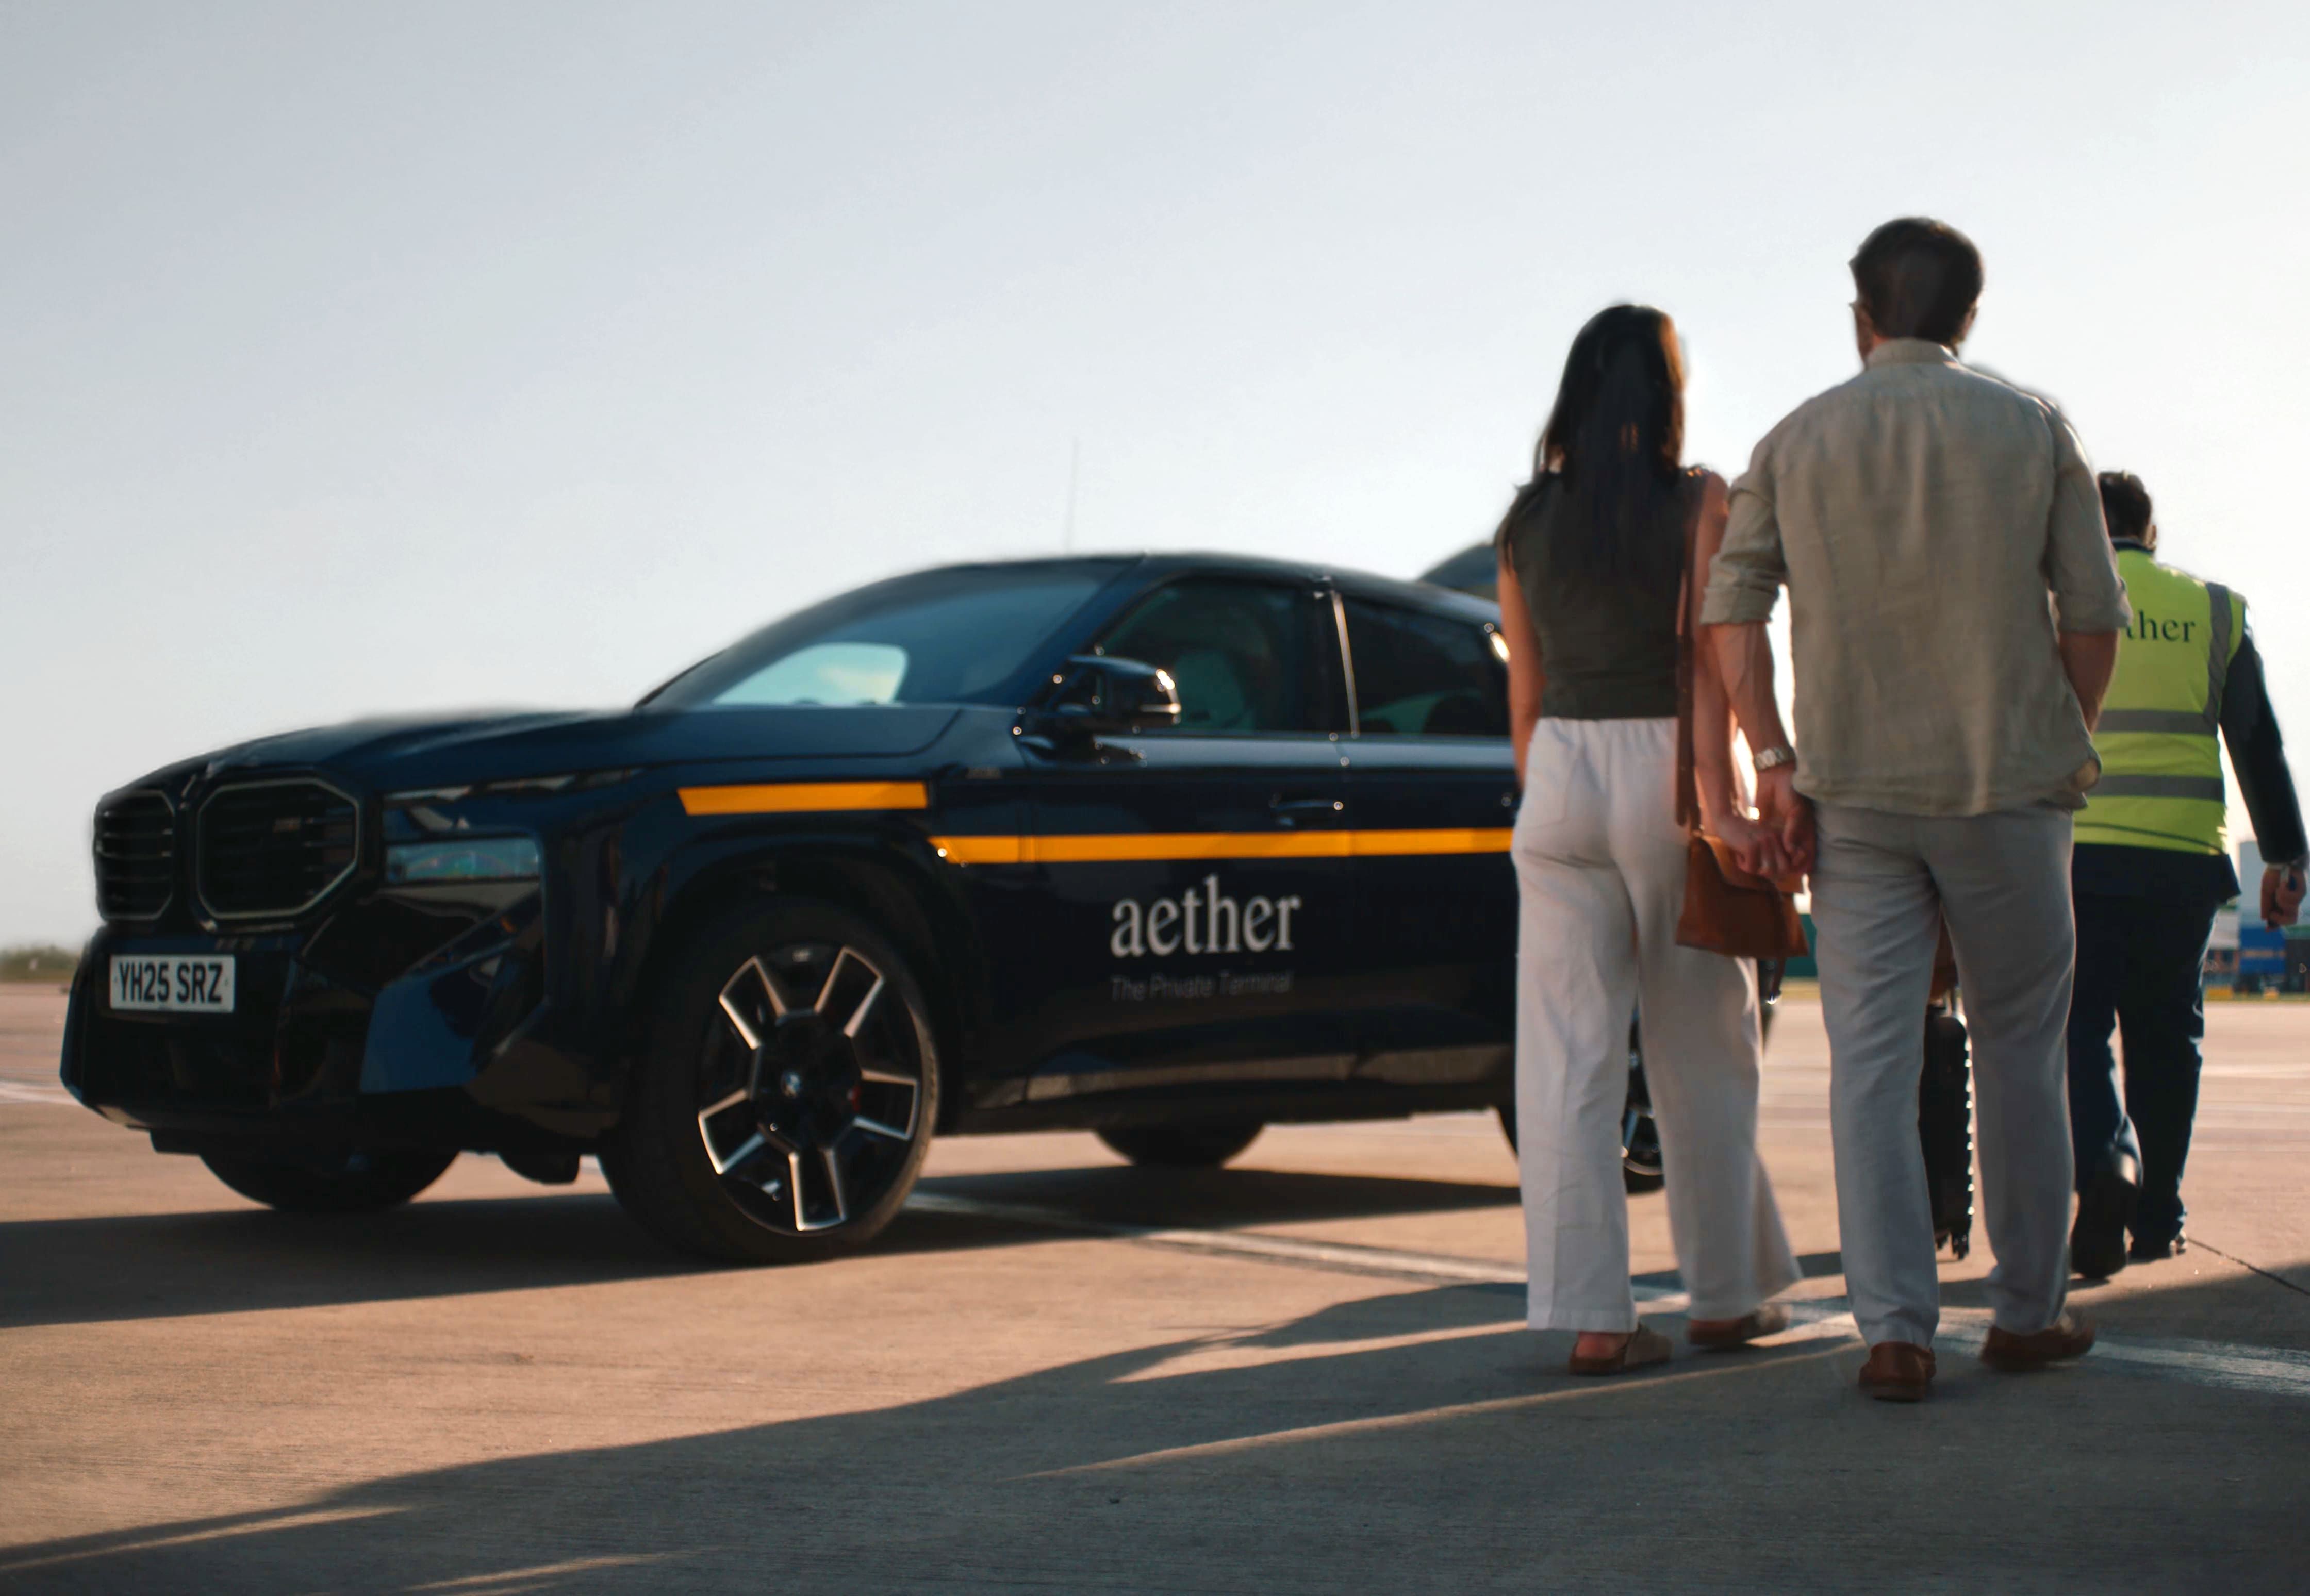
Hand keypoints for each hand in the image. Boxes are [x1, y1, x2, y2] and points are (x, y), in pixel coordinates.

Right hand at [1708, 809, 1784, 880]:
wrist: (1725, 821)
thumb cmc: (1744, 836)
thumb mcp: (1764, 842)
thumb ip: (1777, 856)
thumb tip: (1783, 877)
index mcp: (1783, 837)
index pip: (1792, 863)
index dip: (1781, 871)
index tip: (1766, 864)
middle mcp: (1777, 838)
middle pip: (1784, 870)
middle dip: (1770, 873)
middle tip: (1756, 865)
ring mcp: (1765, 842)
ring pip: (1768, 872)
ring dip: (1755, 870)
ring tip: (1746, 859)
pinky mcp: (1752, 846)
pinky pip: (1751, 869)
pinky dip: (1742, 866)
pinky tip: (1738, 854)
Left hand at [1754, 764, 1814, 878]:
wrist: (1775, 777)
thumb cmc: (1791, 791)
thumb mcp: (1796, 810)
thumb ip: (1794, 830)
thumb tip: (1790, 850)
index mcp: (1806, 831)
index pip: (1807, 855)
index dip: (1802, 864)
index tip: (1794, 871)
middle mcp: (1794, 835)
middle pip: (1792, 859)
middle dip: (1786, 867)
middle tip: (1776, 874)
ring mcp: (1780, 833)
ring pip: (1778, 855)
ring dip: (1773, 863)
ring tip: (1765, 870)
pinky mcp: (1767, 829)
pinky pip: (1766, 845)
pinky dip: (1763, 852)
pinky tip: (1756, 858)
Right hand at [2266, 865, 2305, 928]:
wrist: (2280, 863)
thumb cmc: (2273, 876)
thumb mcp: (2266, 892)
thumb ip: (2266, 905)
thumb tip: (2264, 918)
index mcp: (2281, 904)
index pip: (2282, 919)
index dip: (2275, 926)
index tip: (2267, 930)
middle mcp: (2291, 903)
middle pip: (2291, 920)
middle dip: (2280, 920)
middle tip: (2272, 914)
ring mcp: (2298, 898)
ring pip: (2291, 910)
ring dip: (2281, 900)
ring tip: (2278, 889)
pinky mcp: (2302, 892)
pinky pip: (2292, 900)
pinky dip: (2284, 892)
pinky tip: (2283, 883)